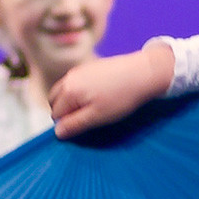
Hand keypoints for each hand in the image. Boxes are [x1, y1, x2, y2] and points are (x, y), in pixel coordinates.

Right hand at [50, 45, 173, 138]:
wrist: (143, 73)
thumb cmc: (121, 97)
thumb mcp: (97, 117)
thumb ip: (74, 125)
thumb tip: (57, 133)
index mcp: (68, 91)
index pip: (55, 114)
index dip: (68, 123)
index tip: (86, 123)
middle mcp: (69, 77)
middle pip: (55, 100)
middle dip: (66, 111)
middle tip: (89, 116)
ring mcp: (78, 70)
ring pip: (65, 91)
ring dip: (73, 101)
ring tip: (95, 106)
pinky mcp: (89, 66)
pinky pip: (76, 83)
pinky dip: (81, 91)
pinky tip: (100, 94)